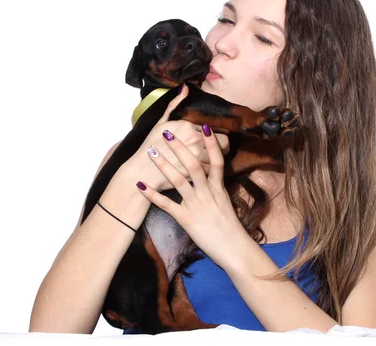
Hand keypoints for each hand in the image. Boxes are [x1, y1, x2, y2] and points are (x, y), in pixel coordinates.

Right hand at [126, 85, 229, 190]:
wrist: (142, 169)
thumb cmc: (150, 145)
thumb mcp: (161, 122)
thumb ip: (175, 104)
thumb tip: (186, 87)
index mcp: (187, 125)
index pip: (215, 127)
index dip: (216, 132)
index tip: (213, 136)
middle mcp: (194, 139)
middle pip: (224, 142)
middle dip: (222, 146)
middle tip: (216, 149)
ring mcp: (196, 156)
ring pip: (220, 157)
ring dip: (217, 159)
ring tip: (211, 159)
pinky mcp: (195, 172)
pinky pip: (212, 170)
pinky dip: (211, 171)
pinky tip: (205, 170)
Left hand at [134, 123, 253, 270]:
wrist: (235, 250)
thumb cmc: (231, 229)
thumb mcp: (225, 203)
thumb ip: (216, 189)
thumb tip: (211, 176)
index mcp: (218, 188)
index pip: (217, 160)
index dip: (211, 142)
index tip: (204, 125)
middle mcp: (208, 193)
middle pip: (195, 164)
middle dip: (181, 147)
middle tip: (167, 133)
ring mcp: (197, 205)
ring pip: (180, 180)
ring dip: (164, 165)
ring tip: (151, 152)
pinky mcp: (187, 219)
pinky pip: (167, 205)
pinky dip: (153, 195)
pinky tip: (140, 185)